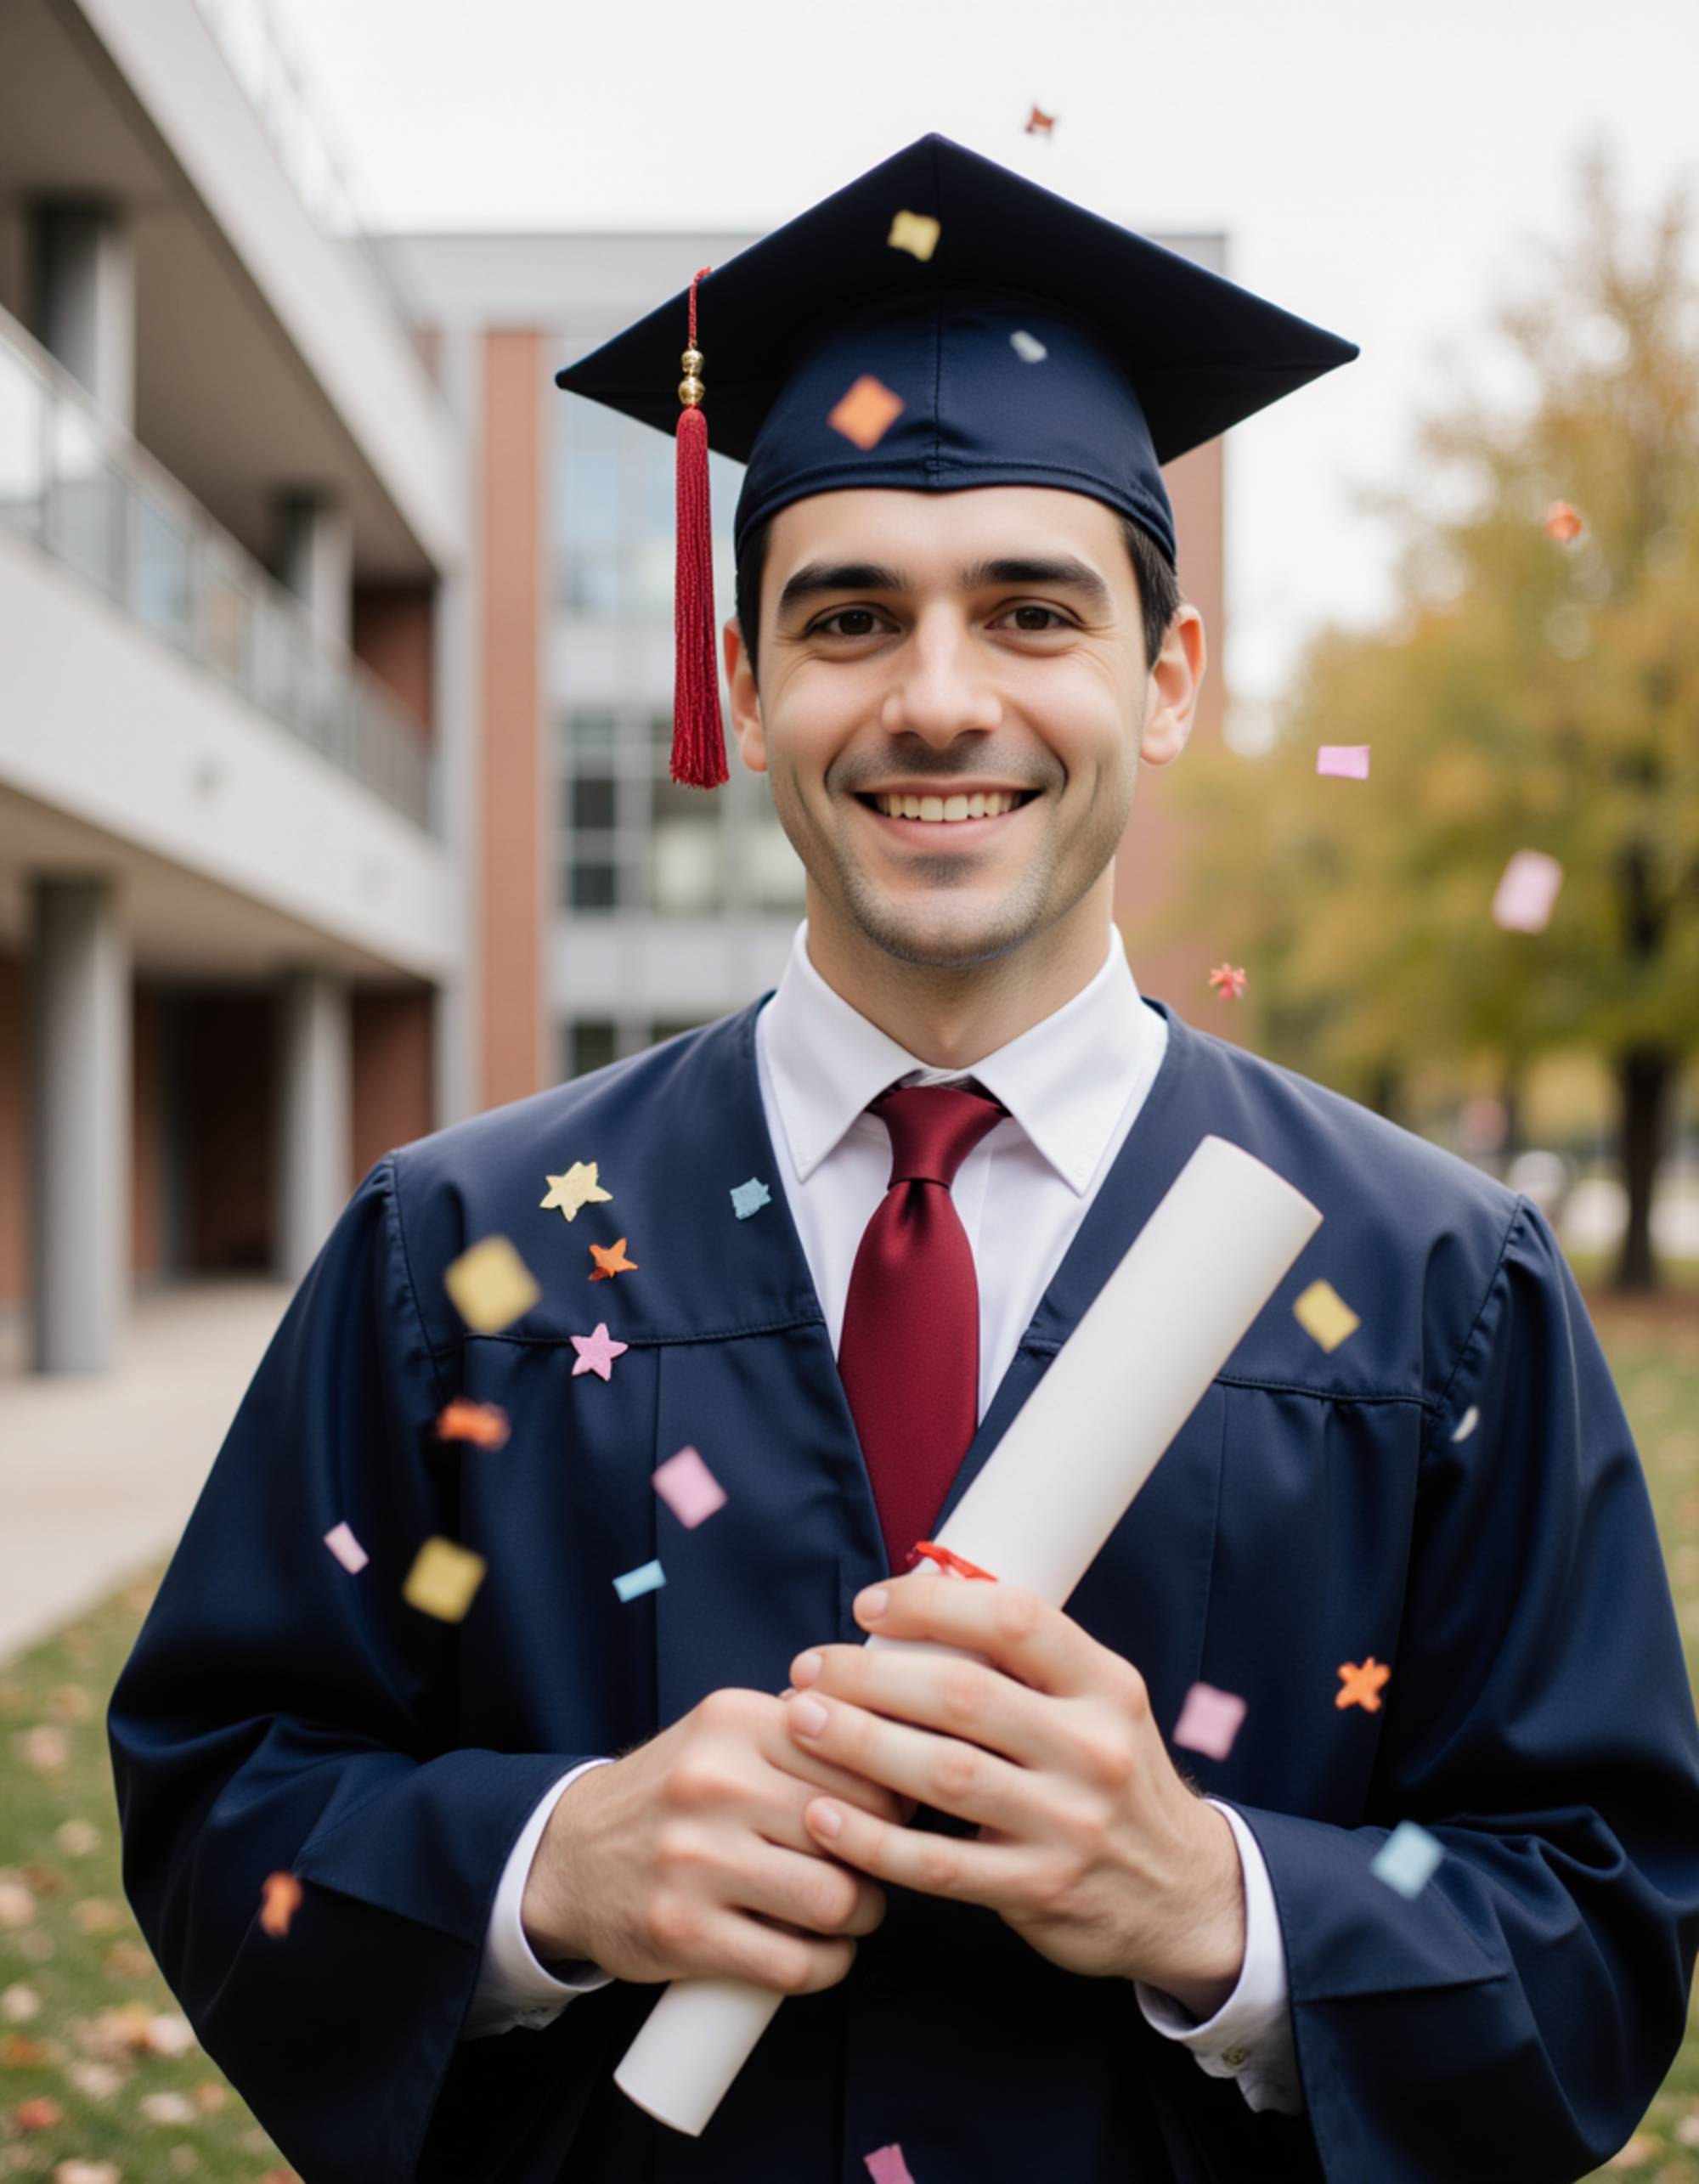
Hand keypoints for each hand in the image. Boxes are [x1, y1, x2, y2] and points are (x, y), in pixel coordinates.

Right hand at [520, 1687, 916, 1995]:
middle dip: (881, 1856)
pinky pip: (794, 1964)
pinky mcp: (684, 1933)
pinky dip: (828, 1965)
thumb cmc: (671, 1796)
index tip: (892, 1812)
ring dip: (862, 1914)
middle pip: (851, 1828)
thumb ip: (798, 1732)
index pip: (854, 1757)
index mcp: (732, 1722)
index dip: (890, 1793)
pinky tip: (825, 1952)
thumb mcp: (723, 1734)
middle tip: (873, 1866)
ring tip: (851, 1909)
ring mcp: (695, 1861)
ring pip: (833, 1899)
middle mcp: (713, 1784)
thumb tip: (898, 1748)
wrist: (568, 1856)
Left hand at [779, 1572, 1245, 2002]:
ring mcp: (1068, 1823)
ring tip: (801, 1722)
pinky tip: (823, 1817)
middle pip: (963, 1695)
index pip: (1015, 1620)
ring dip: (859, 1744)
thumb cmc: (1112, 1779)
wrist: (1183, 1894)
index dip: (932, 1605)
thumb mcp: (1097, 1705)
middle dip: (871, 1676)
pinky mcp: (1038, 1889)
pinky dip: (872, 1839)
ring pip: (945, 1773)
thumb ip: (1024, 1664)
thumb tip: (915, 1607)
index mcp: (1105, 1685)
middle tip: (810, 1667)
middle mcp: (1092, 1748)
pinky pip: (937, 1864)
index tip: (869, 1605)